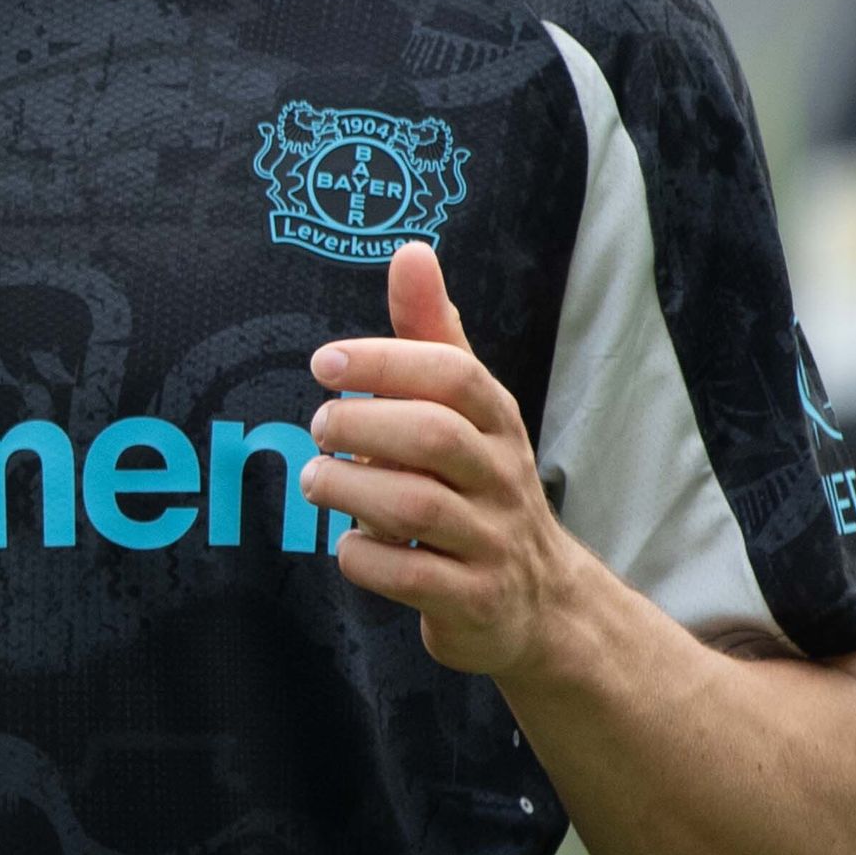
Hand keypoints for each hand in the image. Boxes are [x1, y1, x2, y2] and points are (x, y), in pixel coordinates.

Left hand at [301, 240, 592, 678]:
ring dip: (348, 489)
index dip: (385, 361)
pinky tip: (350, 542)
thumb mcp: (465, 410)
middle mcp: (501, 477)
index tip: (325, 363)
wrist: (539, 603)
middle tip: (318, 428)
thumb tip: (411, 250)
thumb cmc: (478, 485)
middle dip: (360, 425)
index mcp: (497, 421)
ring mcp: (491, 542)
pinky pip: (408, 574)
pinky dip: (364, 555)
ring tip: (316, 479)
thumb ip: (431, 334)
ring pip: (415, 506)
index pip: (453, 374)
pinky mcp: (472, 601)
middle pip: (432, 436)